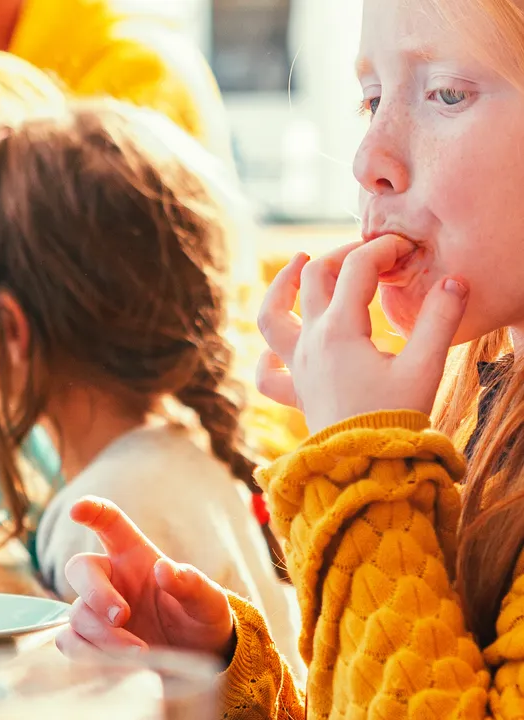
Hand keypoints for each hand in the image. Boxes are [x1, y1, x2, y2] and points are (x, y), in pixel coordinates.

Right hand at [56, 497, 234, 660]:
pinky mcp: (93, 643)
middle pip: (80, 569)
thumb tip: (165, 569)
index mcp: (135, 556)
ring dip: (102, 636)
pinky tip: (120, 666)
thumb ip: (191, 584)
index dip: (92, 511)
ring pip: (76, 614)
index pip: (109, 523)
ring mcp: (97, 612)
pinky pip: (70, 643)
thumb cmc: (202, 620)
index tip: (77, 510)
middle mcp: (111, 579)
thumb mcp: (209, 602)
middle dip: (96, 594)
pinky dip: (90, 655)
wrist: (199, 660)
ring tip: (140, 653)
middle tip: (124, 617)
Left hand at [255, 235, 468, 433]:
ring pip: (271, 318)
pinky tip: (277, 348)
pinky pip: (269, 375)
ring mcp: (298, 369)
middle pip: (313, 279)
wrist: (365, 466)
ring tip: (297, 265)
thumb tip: (455, 281)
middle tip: (368, 253)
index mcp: (340, 330)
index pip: (357, 268)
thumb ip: (441, 319)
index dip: (383, 249)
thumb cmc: (394, 418)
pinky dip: (268, 357)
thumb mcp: (424, 366)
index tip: (406, 250)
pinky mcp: (296, 395)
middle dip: (340, 256)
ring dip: (281, 287)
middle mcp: (311, 343)